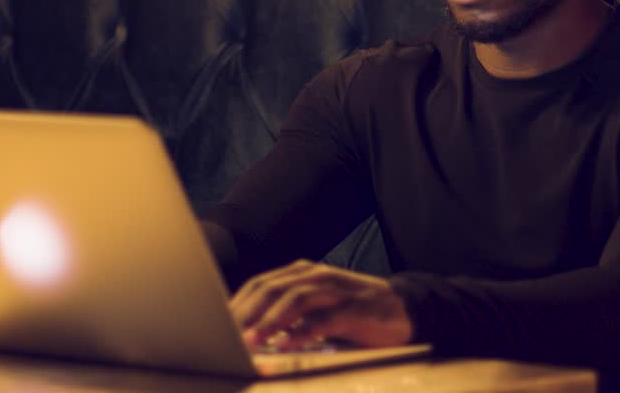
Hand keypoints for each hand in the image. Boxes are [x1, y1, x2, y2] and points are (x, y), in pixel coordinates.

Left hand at [229, 259, 413, 350]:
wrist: (402, 310)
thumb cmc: (352, 314)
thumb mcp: (316, 310)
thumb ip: (287, 316)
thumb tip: (248, 335)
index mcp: (302, 273)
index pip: (260, 284)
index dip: (237, 304)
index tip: (217, 327)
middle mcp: (316, 276)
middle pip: (272, 288)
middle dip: (246, 312)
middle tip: (227, 335)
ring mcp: (336, 289)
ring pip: (295, 298)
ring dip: (270, 322)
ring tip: (252, 341)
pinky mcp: (355, 308)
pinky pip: (325, 318)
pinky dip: (304, 331)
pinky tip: (289, 345)